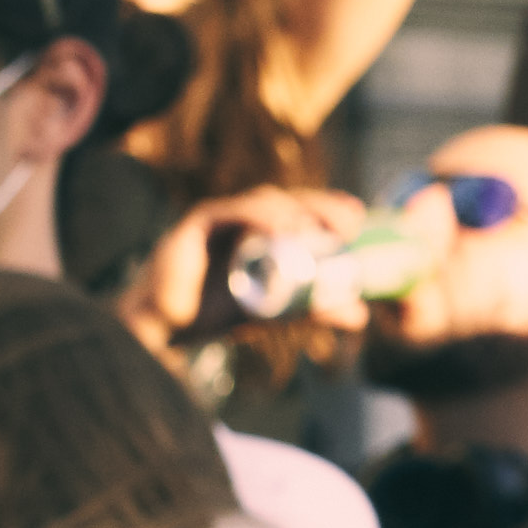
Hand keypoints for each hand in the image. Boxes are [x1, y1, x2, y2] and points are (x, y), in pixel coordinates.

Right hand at [120, 184, 373, 350]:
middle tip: (349, 225)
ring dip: (294, 211)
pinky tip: (280, 227)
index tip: (358, 220)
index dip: (330, 209)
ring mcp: (221, 218)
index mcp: (262, 232)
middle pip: (289, 200)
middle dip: (322, 207)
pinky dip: (258, 216)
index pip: (301, 210)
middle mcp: (243, 219)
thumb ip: (313, 308)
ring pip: (263, 202)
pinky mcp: (198, 223)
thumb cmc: (216, 312)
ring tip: (317, 232)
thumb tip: (361, 315)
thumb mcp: (275, 310)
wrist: (165, 327)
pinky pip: (230, 211)